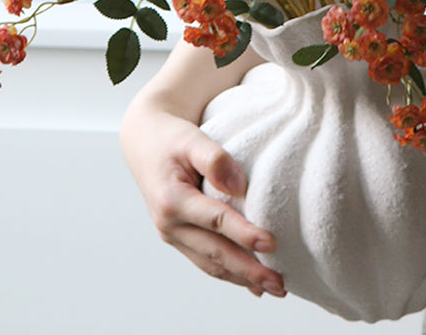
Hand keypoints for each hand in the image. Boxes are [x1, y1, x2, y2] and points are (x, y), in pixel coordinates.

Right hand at [120, 106, 285, 297]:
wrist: (145, 142)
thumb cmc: (170, 138)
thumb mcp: (191, 138)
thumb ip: (215, 159)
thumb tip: (239, 186)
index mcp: (171, 199)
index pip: (215, 220)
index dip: (244, 233)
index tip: (271, 243)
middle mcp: (169, 223)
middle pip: (215, 252)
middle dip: (249, 270)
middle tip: (280, 283)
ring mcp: (173, 233)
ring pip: (211, 263)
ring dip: (241, 278)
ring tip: (273, 287)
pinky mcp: (179, 236)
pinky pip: (205, 260)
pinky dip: (228, 272)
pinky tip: (249, 282)